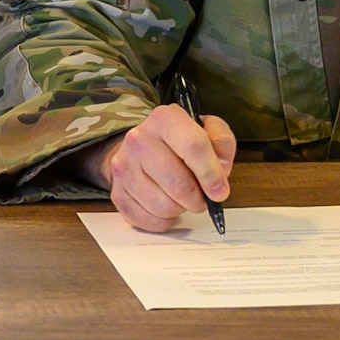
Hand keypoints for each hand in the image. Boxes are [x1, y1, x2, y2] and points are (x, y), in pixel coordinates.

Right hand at [81, 103, 235, 232]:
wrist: (142, 148)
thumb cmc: (179, 142)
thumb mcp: (207, 130)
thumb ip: (221, 143)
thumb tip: (220, 172)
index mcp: (164, 118)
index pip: (194, 147)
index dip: (211, 174)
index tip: (219, 191)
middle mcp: (139, 139)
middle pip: (179, 184)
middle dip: (197, 198)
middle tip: (201, 196)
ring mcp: (124, 166)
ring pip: (163, 206)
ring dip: (180, 209)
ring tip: (180, 197)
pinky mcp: (117, 192)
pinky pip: (148, 220)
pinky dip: (164, 220)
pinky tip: (166, 205)